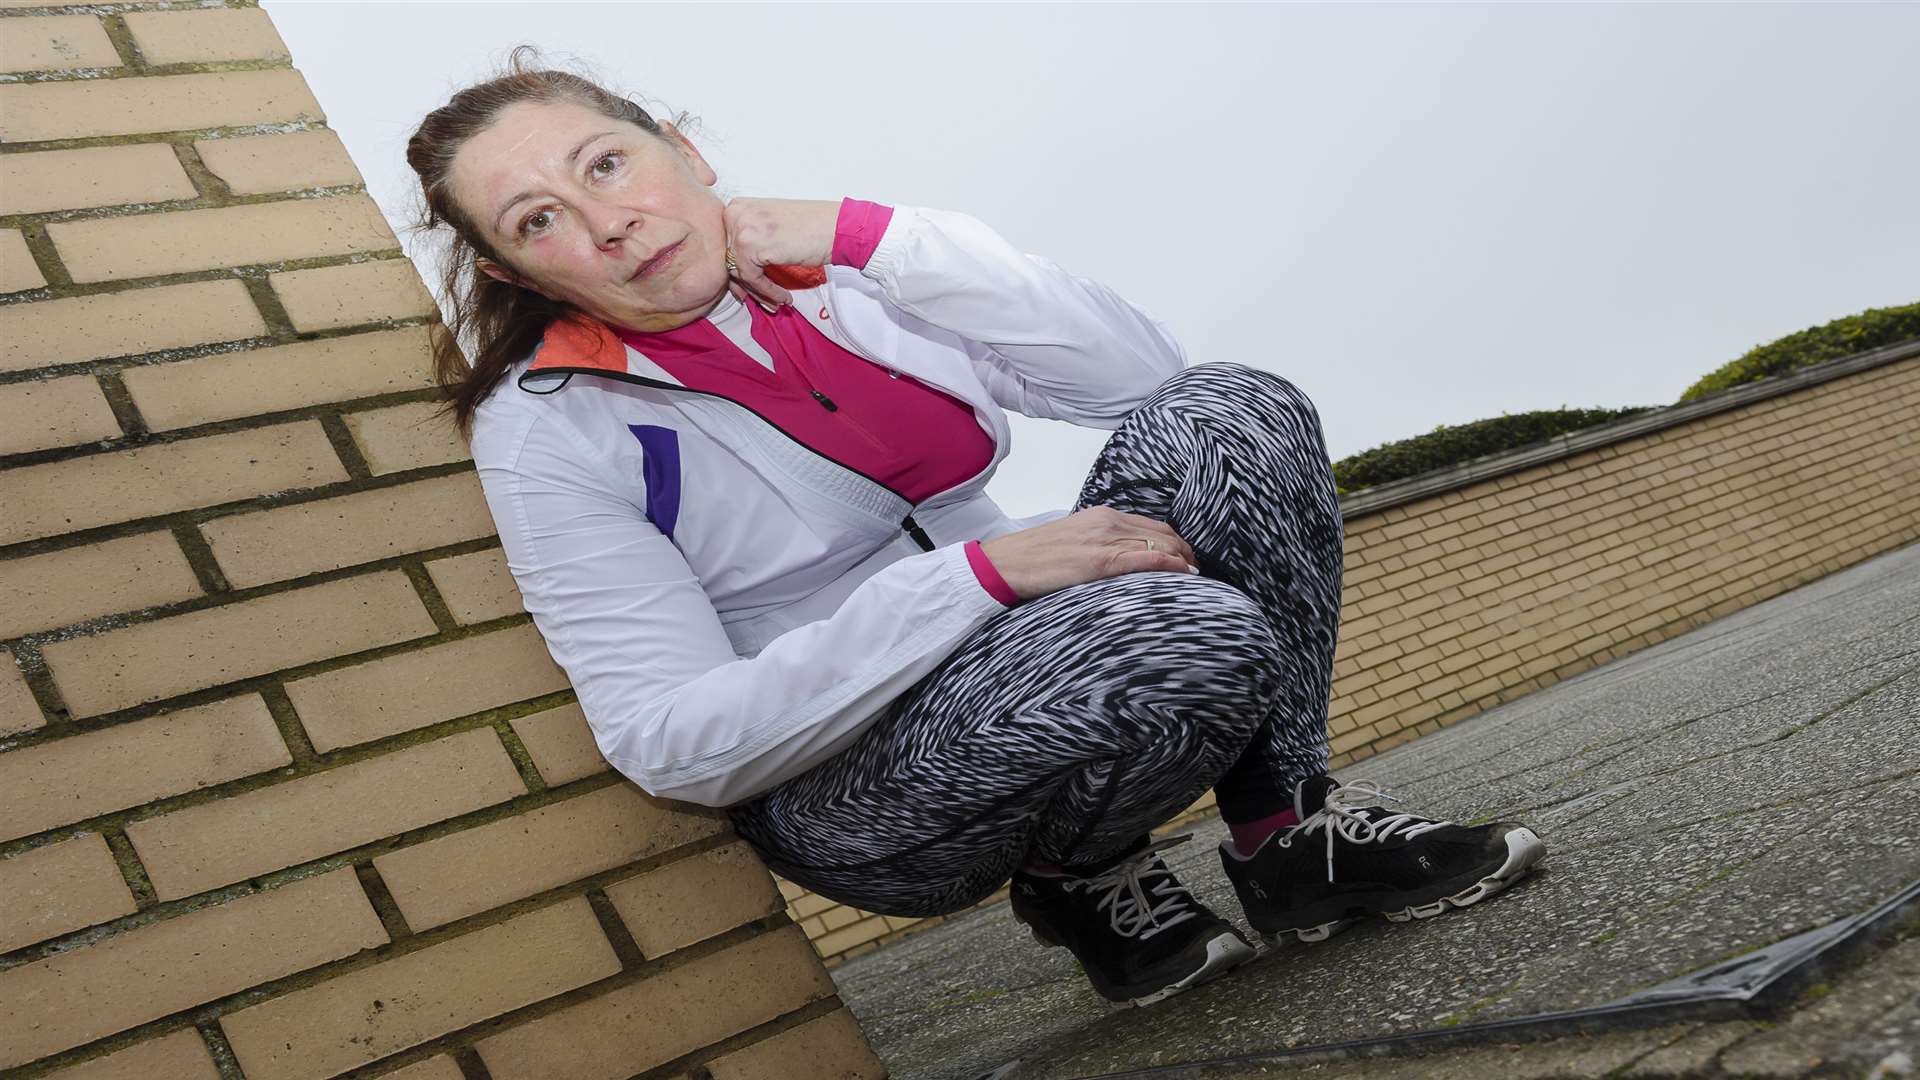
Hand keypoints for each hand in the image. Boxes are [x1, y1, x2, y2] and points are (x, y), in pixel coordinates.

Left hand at [722, 197, 838, 311]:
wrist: (834, 226)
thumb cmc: (810, 226)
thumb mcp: (769, 225)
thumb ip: (751, 239)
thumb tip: (738, 268)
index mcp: (737, 206)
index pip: (726, 245)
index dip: (736, 270)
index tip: (745, 287)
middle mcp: (734, 214)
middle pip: (729, 260)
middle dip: (746, 285)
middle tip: (760, 299)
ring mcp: (741, 229)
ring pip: (739, 273)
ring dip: (759, 293)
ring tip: (775, 302)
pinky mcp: (751, 247)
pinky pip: (752, 279)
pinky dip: (768, 292)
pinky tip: (783, 297)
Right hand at [977, 506, 1200, 601]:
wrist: (1006, 563)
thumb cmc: (1034, 558)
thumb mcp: (1072, 542)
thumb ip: (1098, 544)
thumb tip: (1119, 562)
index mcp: (1101, 516)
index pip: (1151, 524)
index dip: (1174, 541)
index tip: (1184, 556)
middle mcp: (1107, 522)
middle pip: (1162, 532)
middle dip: (1185, 551)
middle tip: (1196, 569)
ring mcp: (1105, 540)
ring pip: (1160, 543)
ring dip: (1183, 559)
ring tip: (1195, 575)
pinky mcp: (1101, 561)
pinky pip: (1147, 557)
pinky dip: (1171, 564)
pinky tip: (1184, 573)